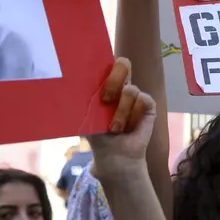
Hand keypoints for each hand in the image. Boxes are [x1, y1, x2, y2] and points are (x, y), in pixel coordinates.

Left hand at [88, 58, 155, 177]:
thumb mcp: (86, 116)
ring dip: (121, 112)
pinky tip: (129, 127)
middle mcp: (122, 86)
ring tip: (115, 128)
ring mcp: (136, 95)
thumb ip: (83, 101)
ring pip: (131, 90)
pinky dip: (133, 116)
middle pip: (123, 64)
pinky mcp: (148, 105)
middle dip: (113, 81)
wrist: (114, 155)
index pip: (108, 64)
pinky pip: (143, 100)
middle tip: (105, 100)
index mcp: (105, 85)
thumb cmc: (98, 135)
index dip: (105, 63)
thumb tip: (70, 86)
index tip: (97, 76)